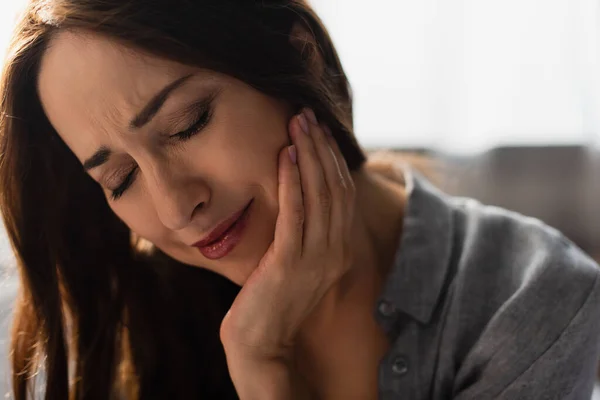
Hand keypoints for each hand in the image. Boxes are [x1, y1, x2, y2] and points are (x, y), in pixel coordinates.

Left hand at [220, 108, 354, 393]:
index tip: (318, 130)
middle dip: (321, 147)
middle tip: (307, 115)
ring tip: (297, 124)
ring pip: (319, 194)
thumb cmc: (274, 298)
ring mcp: (317, 257)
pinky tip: (285, 156)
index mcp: (340, 249)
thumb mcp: (299, 260)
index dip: (331, 158)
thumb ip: (307, 231)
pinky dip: (292, 180)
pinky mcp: (291, 261)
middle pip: (334, 187)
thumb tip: (301, 195)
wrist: (261, 340)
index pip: (342, 193)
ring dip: (308, 155)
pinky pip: (295, 212)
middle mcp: (336, 251)